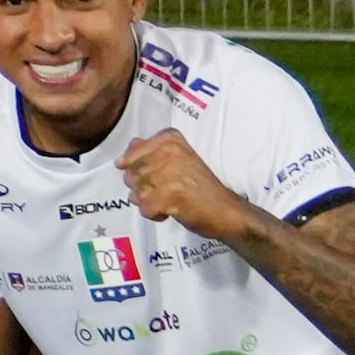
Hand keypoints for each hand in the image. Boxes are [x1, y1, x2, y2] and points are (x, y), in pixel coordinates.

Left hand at [119, 131, 252, 238]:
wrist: (227, 211)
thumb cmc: (202, 186)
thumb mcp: (179, 159)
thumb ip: (151, 151)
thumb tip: (127, 150)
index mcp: (171, 140)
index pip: (133, 149)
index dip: (134, 165)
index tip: (150, 174)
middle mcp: (168, 153)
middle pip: (131, 173)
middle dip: (141, 187)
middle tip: (163, 191)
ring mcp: (168, 175)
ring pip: (135, 192)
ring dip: (148, 201)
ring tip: (168, 200)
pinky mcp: (168, 197)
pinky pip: (144, 208)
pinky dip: (155, 214)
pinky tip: (170, 210)